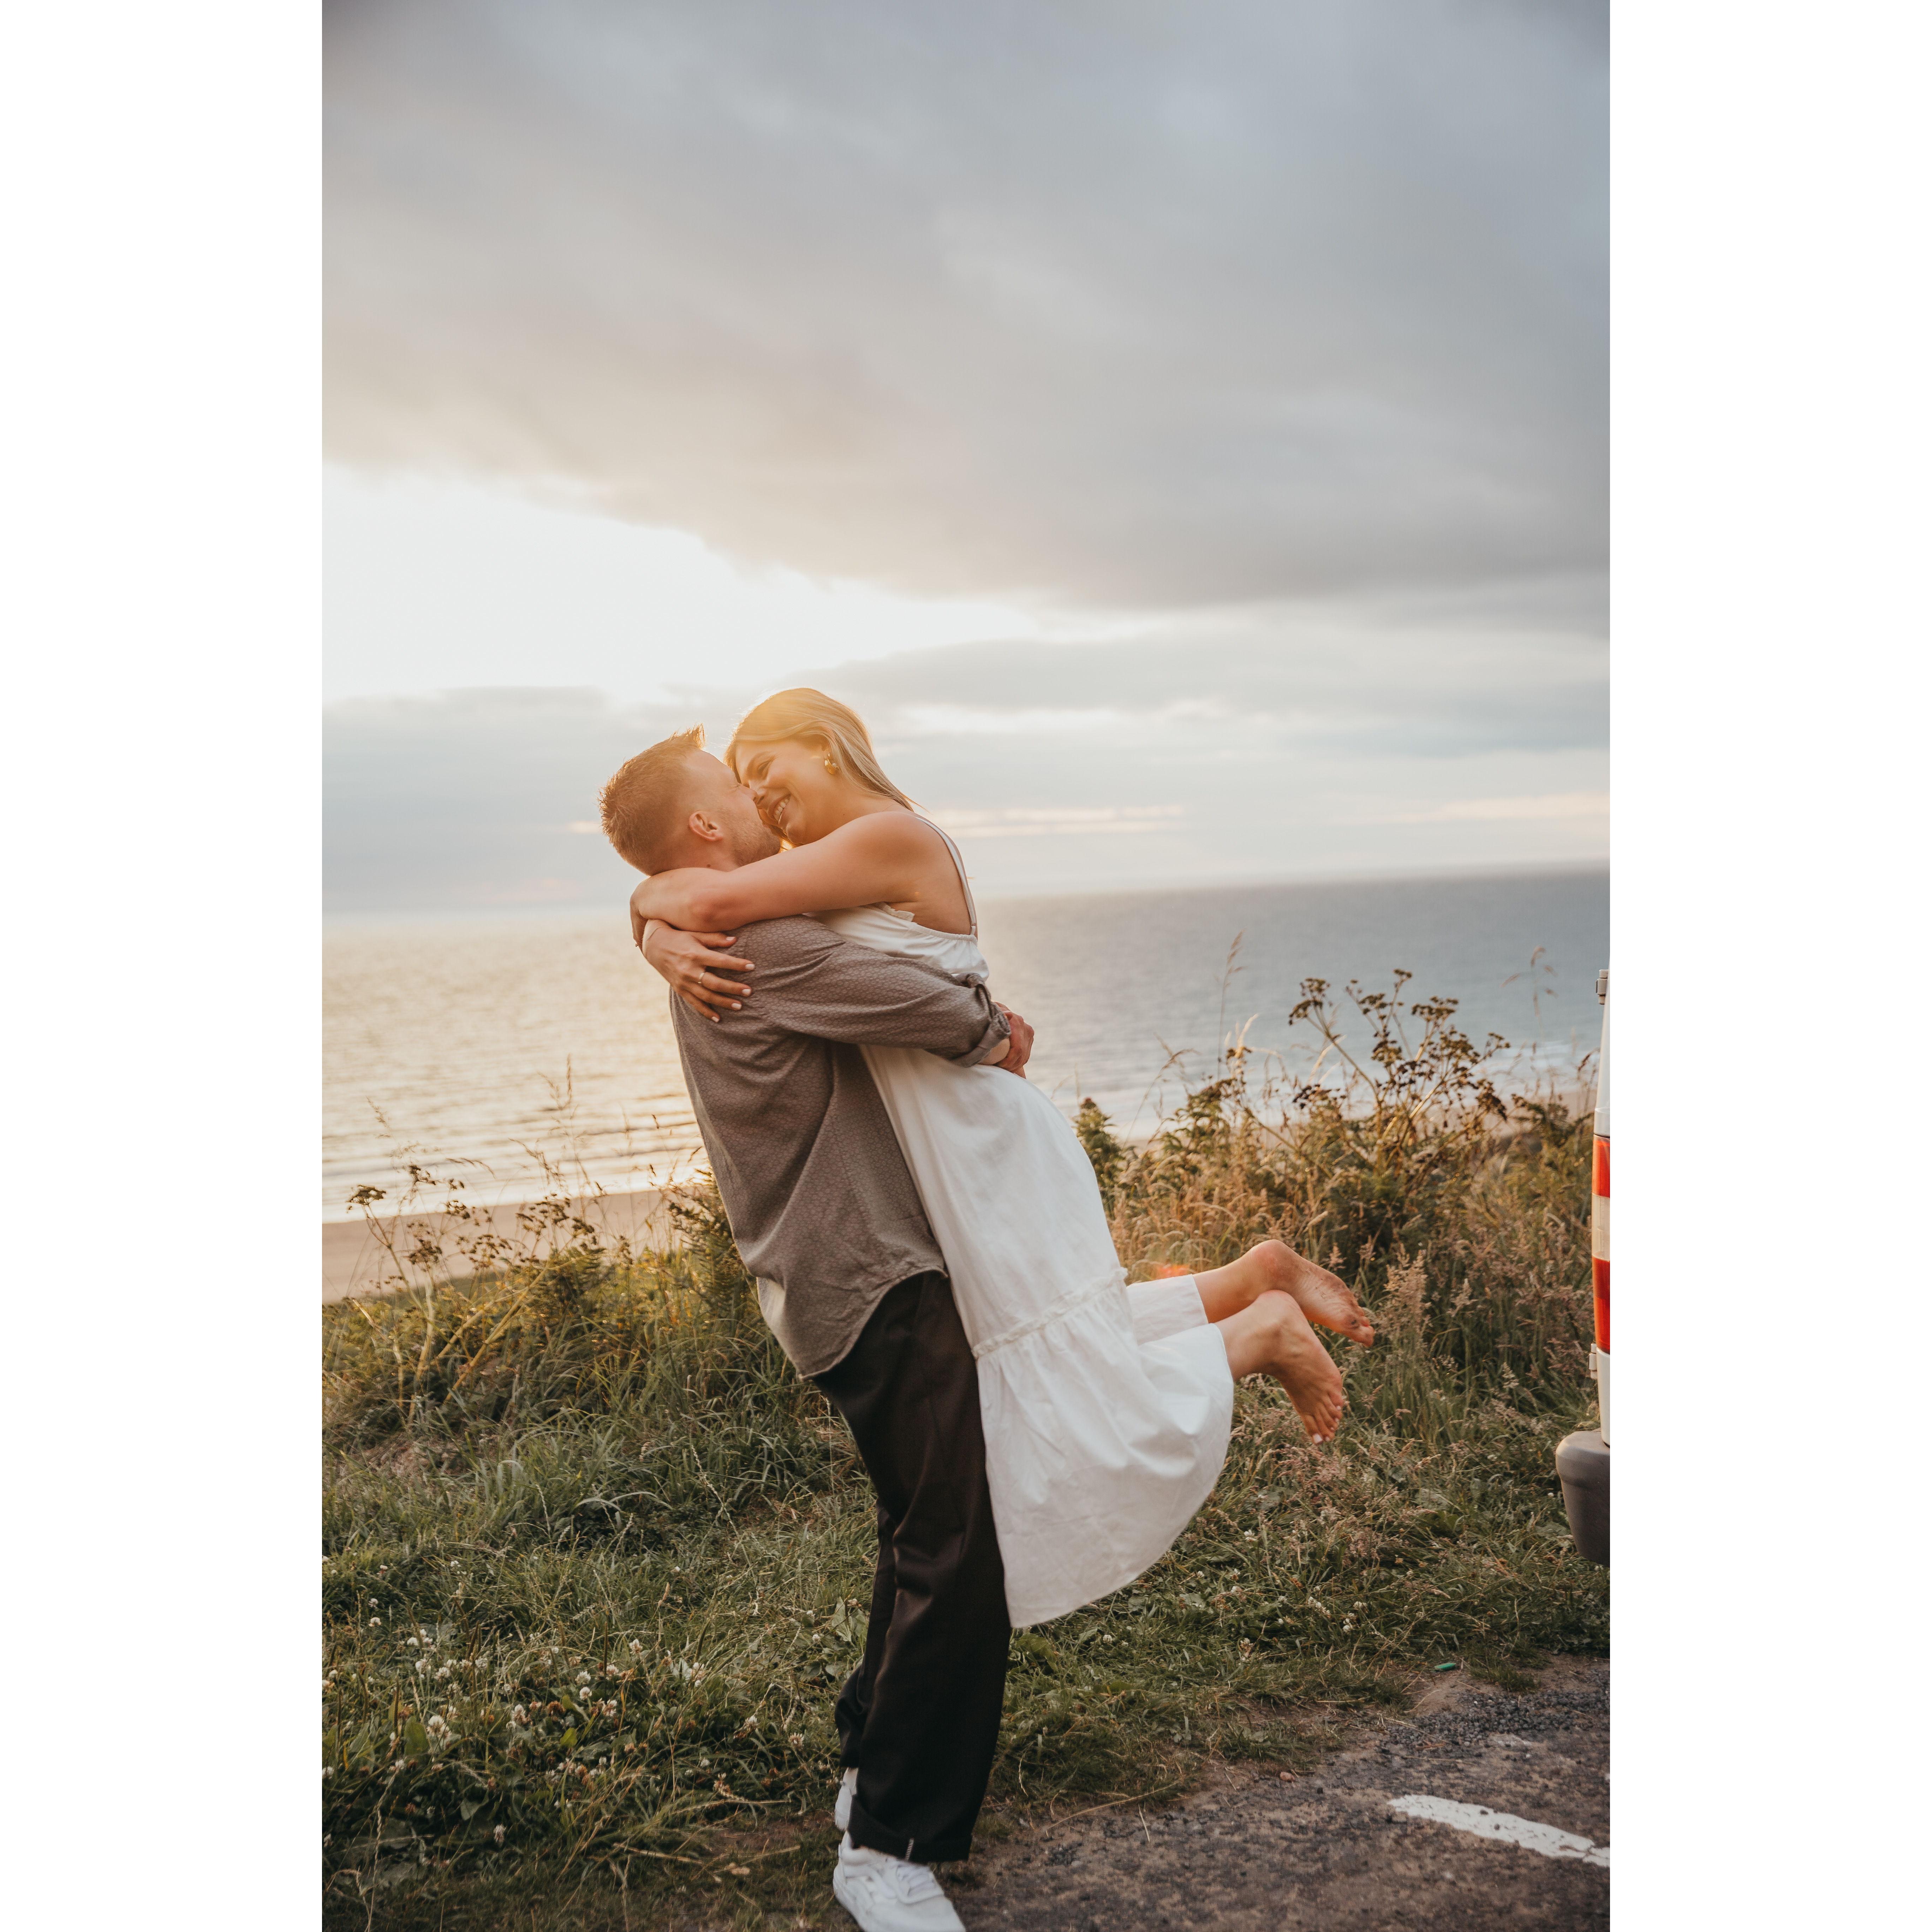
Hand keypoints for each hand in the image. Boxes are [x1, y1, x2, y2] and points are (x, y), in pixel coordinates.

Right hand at [641, 922, 755, 1021]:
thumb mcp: (696, 934)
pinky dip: (706, 1012)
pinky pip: (694, 1003)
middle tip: (749, 991)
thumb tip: (734, 940)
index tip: (752, 966)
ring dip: (723, 1002)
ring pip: (706, 996)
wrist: (654, 946)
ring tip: (739, 1006)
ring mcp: (684, 982)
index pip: (721, 961)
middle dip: (733, 988)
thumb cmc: (679, 937)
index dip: (737, 964)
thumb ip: (714, 938)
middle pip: (715, 983)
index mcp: (696, 955)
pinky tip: (718, 1018)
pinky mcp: (680, 989)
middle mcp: (689, 970)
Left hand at [995, 1005, 1033, 1076]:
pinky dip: (1017, 1063)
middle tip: (998, 1069)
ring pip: (1024, 1057)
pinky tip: (1008, 1067)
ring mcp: (1029, 1033)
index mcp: (1017, 1023)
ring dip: (1014, 1066)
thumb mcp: (991, 1013)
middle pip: (1021, 1055)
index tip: (998, 1065)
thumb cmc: (990, 1014)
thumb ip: (998, 1014)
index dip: (1008, 1061)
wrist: (996, 1011)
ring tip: (1001, 1069)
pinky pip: (1025, 1056)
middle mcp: (1026, 1028)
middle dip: (1010, 1065)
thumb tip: (1009, 1014)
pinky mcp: (1029, 1038)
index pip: (1017, 1049)